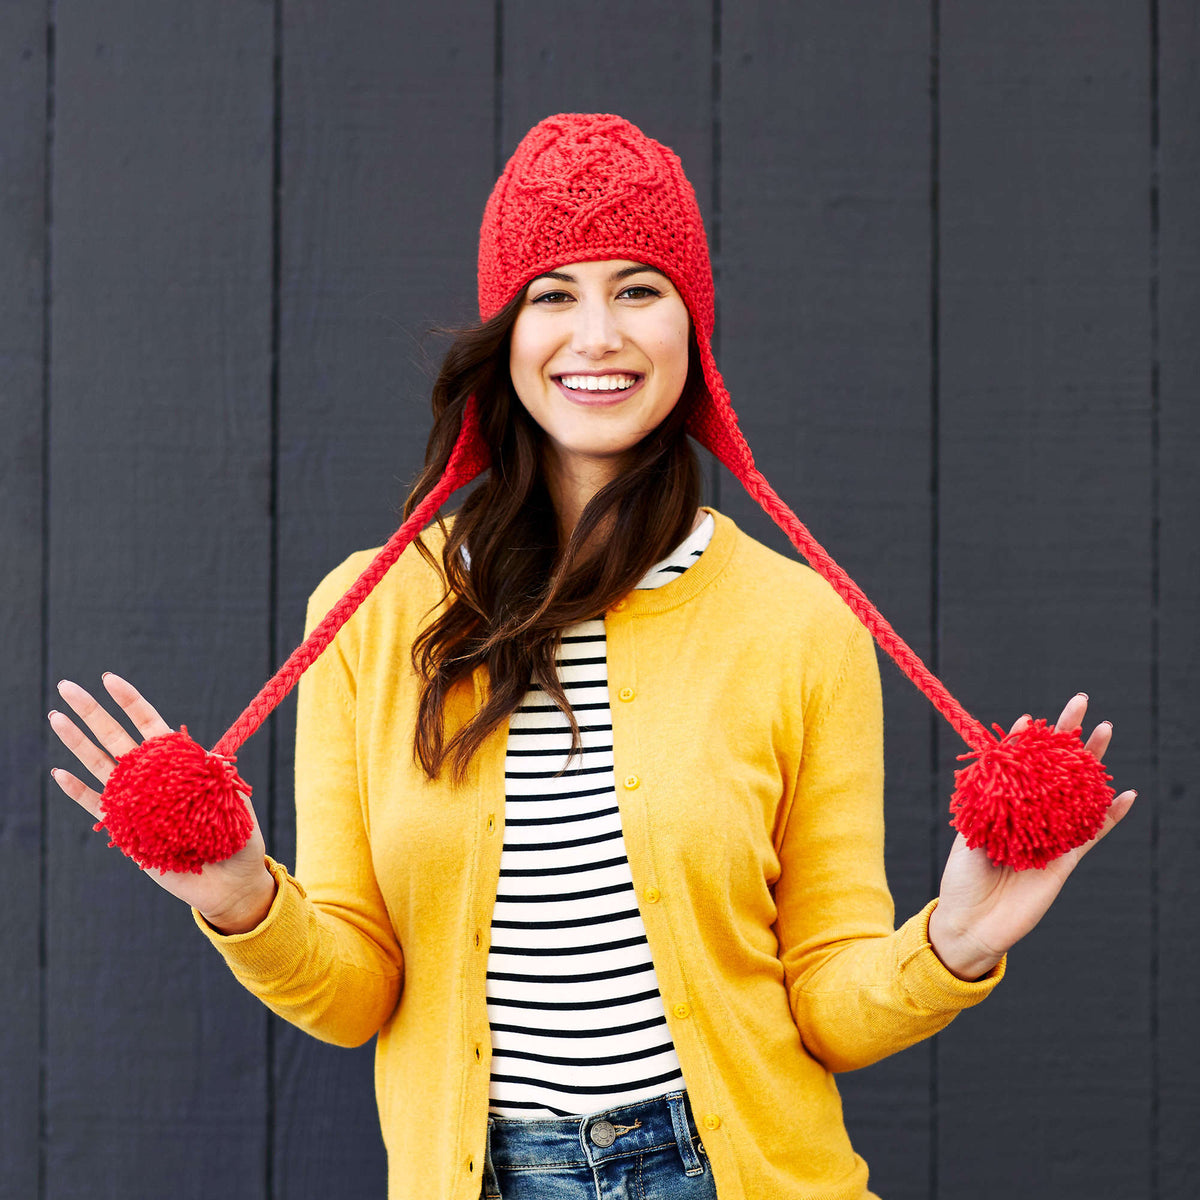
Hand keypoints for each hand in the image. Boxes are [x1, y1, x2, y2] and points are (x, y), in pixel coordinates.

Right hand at [48, 674, 275, 932]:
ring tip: (56, 718)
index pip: (149, 723)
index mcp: (179, 763)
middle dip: (92, 711)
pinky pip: (97, 807)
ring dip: (77, 742)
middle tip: (67, 686)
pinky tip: (59, 772)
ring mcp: (136, 802)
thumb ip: (215, 774)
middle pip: (116, 737)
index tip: (108, 678)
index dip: (130, 700)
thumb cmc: (237, 836)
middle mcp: (152, 778)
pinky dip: (78, 791)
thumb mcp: (232, 798)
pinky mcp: (126, 830)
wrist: (230, 880)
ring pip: (100, 766)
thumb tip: (203, 755)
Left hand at [927, 693, 1136, 980]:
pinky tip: (1127, 792)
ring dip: (1093, 762)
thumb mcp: (969, 833)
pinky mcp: (1066, 860)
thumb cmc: (962, 878)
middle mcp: (1030, 815)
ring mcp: (1051, 835)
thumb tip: (999, 762)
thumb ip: (987, 803)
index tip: (1031, 718)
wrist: (972, 925)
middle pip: (1055, 768)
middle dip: (1068, 735)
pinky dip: (1111, 814)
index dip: (1027, 741)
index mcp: (1003, 805)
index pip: (1019, 764)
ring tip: (1105, 729)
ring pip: (1079, 791)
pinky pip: (1093, 832)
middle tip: (1079, 702)